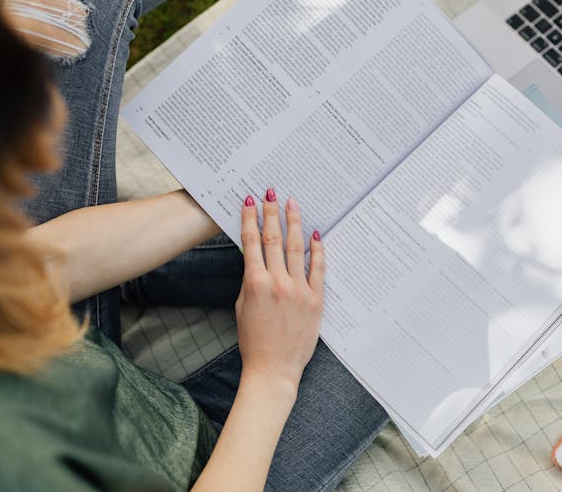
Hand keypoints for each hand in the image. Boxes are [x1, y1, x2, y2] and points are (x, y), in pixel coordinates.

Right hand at [236, 188, 323, 397]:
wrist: (273, 369)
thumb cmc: (254, 341)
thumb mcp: (243, 307)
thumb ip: (251, 281)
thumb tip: (257, 259)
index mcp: (255, 284)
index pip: (252, 243)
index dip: (249, 219)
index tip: (248, 201)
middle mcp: (277, 283)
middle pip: (274, 239)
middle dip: (270, 213)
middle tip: (270, 192)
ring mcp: (298, 290)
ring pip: (296, 248)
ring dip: (293, 223)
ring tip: (291, 203)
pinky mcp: (316, 299)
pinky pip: (318, 268)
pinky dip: (317, 249)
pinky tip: (315, 233)